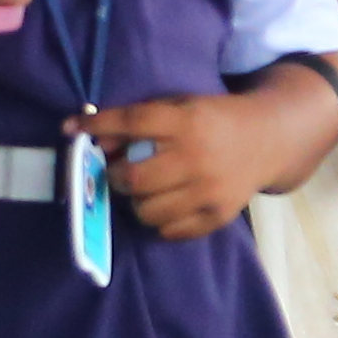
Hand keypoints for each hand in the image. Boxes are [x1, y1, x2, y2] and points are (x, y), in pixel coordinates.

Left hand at [83, 94, 268, 239]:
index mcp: (187, 122)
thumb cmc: (212, 120)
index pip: (134, 123)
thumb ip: (139, 120)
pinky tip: (167, 203)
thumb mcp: (179, 106)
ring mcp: (209, 191)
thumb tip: (96, 143)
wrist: (267, 140)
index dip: (98, 126)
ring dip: (137, 202)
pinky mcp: (218, 216)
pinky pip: (170, 231)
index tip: (70, 129)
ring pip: (147, 211)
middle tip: (119, 173)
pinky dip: (160, 220)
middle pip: (135, 178)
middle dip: (116, 177)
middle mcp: (197, 157)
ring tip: (146, 191)